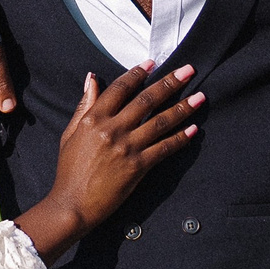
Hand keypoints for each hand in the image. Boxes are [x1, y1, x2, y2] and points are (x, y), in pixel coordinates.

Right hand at [15, 64, 202, 258]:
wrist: (72, 204)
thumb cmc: (69, 171)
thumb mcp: (71, 134)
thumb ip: (84, 105)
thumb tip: (92, 78)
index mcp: (93, 119)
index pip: (120, 89)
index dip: (137, 74)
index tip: (152, 63)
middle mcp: (112, 130)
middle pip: (146, 100)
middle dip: (170, 83)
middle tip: (189, 70)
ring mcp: (126, 148)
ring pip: (160, 122)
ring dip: (182, 108)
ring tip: (200, 97)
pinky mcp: (137, 167)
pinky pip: (164, 148)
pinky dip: (180, 138)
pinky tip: (194, 129)